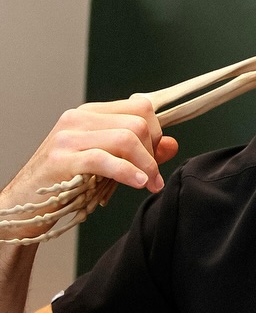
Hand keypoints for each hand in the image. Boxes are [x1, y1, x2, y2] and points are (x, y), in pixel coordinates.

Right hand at [3, 96, 176, 207]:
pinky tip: (139, 183)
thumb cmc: (68, 184)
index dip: (157, 133)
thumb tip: (172, 143)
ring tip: (148, 184)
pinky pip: (105, 159)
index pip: (140, 107)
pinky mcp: (62, 160)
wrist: (26, 204)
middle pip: (139, 122)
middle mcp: (78, 119)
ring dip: (146, 165)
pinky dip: (127, 172)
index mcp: (90, 114)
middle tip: (152, 178)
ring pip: (127, 137)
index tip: (156, 158)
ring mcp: (68, 137)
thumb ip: (140, 152)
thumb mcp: (109, 165)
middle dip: (153, 152)